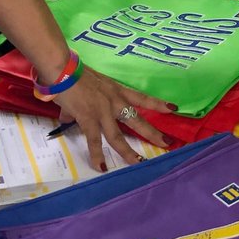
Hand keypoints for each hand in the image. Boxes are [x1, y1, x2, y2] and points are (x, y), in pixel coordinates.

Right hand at [54, 66, 170, 169]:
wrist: (64, 71)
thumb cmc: (75, 75)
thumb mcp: (89, 87)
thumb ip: (83, 105)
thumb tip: (68, 118)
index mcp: (117, 91)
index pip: (142, 98)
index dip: (158, 104)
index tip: (173, 109)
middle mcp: (115, 101)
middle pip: (137, 120)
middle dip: (152, 133)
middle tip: (167, 143)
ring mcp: (103, 112)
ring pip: (118, 137)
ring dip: (128, 152)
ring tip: (139, 164)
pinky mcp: (89, 119)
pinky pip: (94, 141)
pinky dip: (97, 155)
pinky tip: (101, 167)